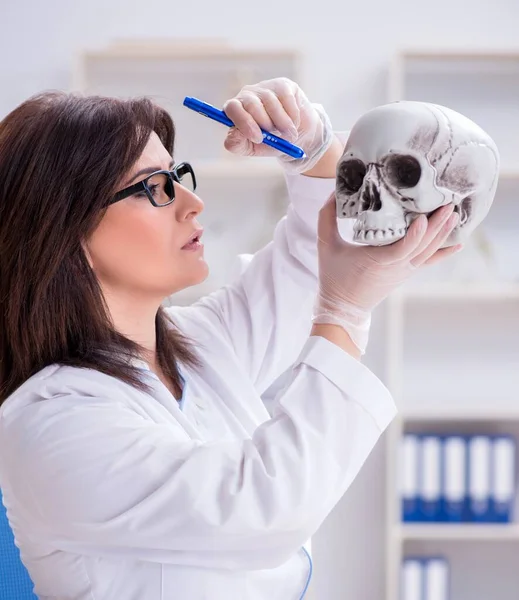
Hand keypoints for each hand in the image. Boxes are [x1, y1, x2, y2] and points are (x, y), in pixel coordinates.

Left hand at [222, 78, 333, 173]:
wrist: (294, 136)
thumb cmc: (269, 142)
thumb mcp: (251, 148)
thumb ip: (237, 144)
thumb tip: (233, 135)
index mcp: (235, 110)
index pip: (232, 108)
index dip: (244, 122)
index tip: (259, 138)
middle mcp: (247, 95)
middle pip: (252, 104)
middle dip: (266, 124)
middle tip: (277, 138)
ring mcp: (265, 88)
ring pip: (271, 103)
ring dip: (283, 124)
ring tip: (289, 135)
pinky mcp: (282, 85)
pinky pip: (286, 99)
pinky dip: (293, 116)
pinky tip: (294, 123)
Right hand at [312, 197, 461, 352]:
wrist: (343, 308)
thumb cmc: (334, 276)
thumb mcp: (326, 245)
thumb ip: (327, 217)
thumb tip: (332, 192)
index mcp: (377, 260)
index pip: (402, 248)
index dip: (416, 234)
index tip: (424, 217)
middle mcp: (396, 267)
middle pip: (422, 246)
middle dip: (438, 225)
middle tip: (449, 204)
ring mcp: (403, 271)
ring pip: (428, 252)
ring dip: (443, 233)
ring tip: (454, 214)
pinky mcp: (405, 273)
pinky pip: (428, 261)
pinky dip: (444, 253)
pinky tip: (459, 243)